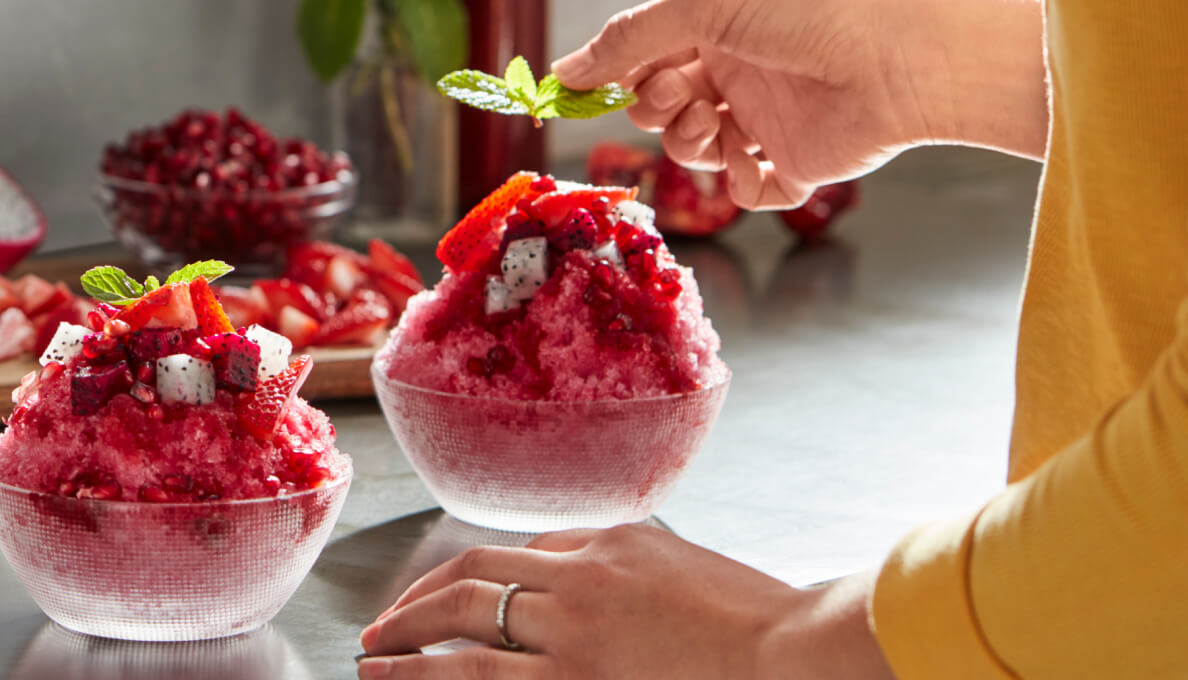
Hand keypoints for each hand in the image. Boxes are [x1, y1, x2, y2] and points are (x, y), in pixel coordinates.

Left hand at [357, 523, 894, 678]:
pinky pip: (488, 678)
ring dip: (409, 640)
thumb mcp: (682, 569)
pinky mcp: (578, 678)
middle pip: (475, 577)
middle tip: (383, 624)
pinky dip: (438, 676)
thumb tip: (566, 574)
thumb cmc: (755, 617)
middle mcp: (581, 578)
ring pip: (467, 626)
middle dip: (420, 600)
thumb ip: (622, 567)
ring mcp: (575, 631)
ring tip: (372, 655)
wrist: (794, 649)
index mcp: (610, 542)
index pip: (520, 553)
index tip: (445, 596)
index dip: (470, 576)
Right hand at [554, 0, 1046, 209]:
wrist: (898, 59)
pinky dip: (737, 183)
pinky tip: (749, 161)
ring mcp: (766, 121)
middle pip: (663, 110)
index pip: (646, 62)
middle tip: (679, 95)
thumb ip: (629, 41)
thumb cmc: (810, 11)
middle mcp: (738, 74)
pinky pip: (746, 188)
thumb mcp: (702, 7)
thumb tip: (564, 72)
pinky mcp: (795, 164)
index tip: (583, 93)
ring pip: (696, 152)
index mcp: (717, 30)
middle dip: (657, 108)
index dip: (618, 78)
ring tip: (715, 125)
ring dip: (689, 144)